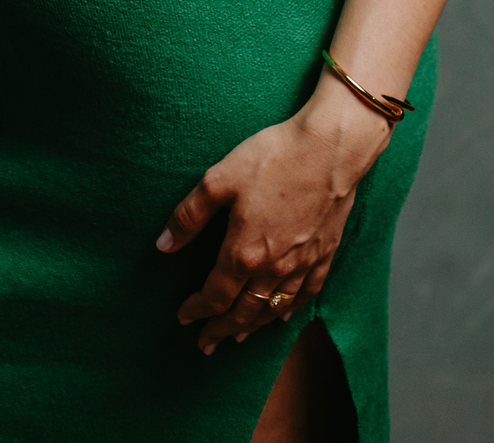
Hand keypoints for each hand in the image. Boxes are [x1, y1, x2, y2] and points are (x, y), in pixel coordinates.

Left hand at [155, 87, 391, 353]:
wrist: (329, 148)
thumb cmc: (274, 158)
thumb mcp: (219, 179)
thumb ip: (190, 215)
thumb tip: (164, 244)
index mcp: (244, 252)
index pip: (215, 295)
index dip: (197, 310)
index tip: (184, 317)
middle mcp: (274, 268)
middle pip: (243, 311)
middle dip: (220, 329)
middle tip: (206, 344)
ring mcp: (302, 264)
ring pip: (273, 308)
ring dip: (251, 326)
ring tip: (237, 337)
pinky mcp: (324, 254)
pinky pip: (306, 295)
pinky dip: (290, 310)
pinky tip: (283, 314)